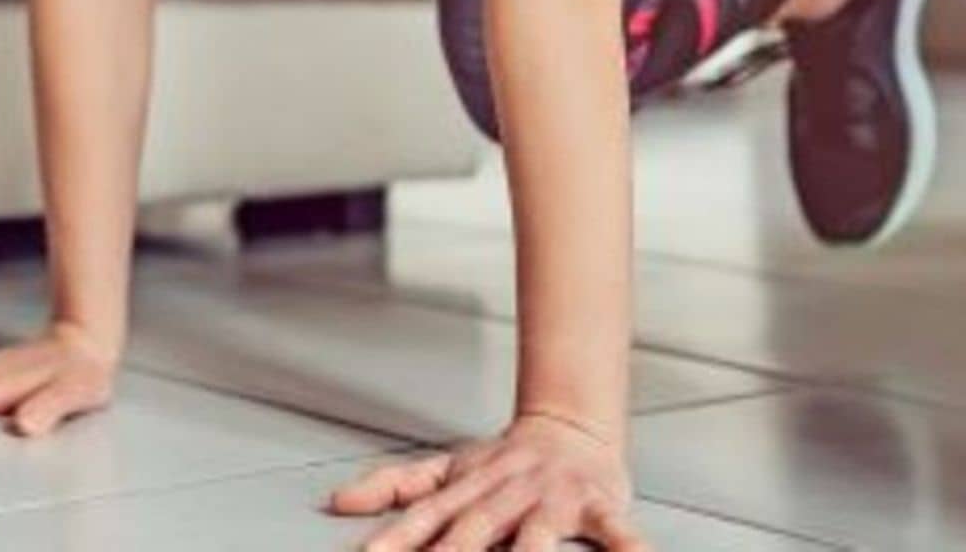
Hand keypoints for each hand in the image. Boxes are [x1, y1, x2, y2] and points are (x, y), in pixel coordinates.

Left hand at [325, 411, 648, 550]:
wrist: (569, 425)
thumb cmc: (503, 461)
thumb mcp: (446, 469)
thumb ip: (394, 487)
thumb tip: (338, 502)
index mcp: (468, 489)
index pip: (425, 520)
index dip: (396, 541)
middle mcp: (506, 494)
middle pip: (475, 530)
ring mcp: (552, 500)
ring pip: (539, 534)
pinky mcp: (597, 505)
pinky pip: (615, 532)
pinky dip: (628, 549)